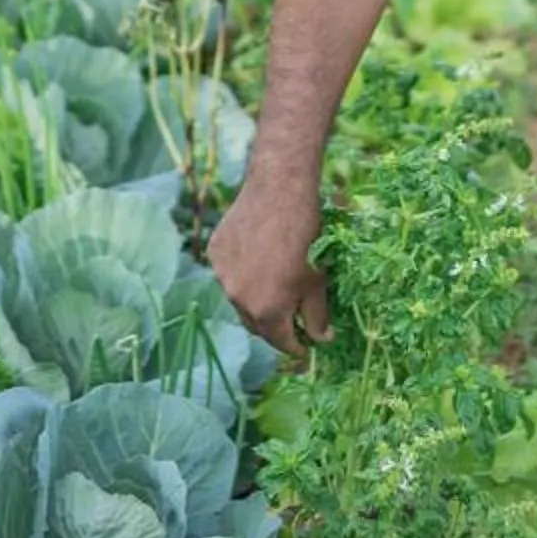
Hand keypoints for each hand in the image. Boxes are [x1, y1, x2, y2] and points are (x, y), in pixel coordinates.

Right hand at [206, 171, 331, 358]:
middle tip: (291, 317)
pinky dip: (242, 274)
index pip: (280, 342)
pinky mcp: (214, 252)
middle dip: (274, 326)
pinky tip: (257, 258)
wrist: (280, 190)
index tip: (305, 346)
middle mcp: (238, 298)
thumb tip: (322, 339)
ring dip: (256, 298)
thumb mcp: (318, 280)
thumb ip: (317, 316)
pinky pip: (228, 273)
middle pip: (256, 324)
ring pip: (240, 298)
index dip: (296, 347)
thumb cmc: (306, 236)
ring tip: (274, 283)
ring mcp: (222, 275)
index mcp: (266, 311)